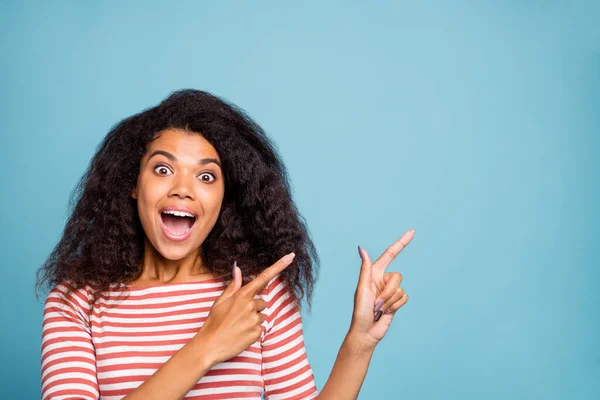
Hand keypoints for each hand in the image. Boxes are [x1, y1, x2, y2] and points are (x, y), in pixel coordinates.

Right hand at [193, 252, 295, 365]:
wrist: (210, 345)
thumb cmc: (214, 322)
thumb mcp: (221, 301)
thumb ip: (233, 285)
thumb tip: (237, 268)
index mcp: (242, 295)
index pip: (264, 277)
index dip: (279, 266)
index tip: (291, 256)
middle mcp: (251, 305)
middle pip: (262, 302)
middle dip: (254, 307)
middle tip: (238, 316)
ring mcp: (255, 320)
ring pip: (262, 315)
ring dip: (254, 319)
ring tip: (238, 325)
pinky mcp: (257, 333)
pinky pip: (260, 328)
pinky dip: (253, 330)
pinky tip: (241, 333)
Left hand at [349, 229, 413, 350]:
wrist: (366, 332)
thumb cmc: (360, 311)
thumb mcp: (362, 288)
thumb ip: (366, 269)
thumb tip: (362, 249)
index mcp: (373, 273)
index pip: (390, 254)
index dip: (401, 243)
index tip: (412, 232)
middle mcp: (383, 279)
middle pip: (397, 276)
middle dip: (388, 292)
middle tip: (376, 303)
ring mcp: (390, 291)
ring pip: (401, 289)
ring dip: (390, 301)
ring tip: (378, 309)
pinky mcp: (396, 301)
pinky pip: (405, 297)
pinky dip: (396, 306)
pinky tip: (387, 312)